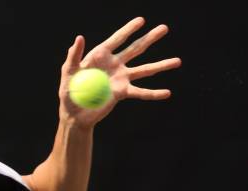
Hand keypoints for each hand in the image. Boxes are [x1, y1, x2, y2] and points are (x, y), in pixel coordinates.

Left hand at [59, 17, 180, 128]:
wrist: (75, 113)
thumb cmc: (68, 91)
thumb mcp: (68, 72)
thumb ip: (73, 56)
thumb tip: (79, 38)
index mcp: (100, 55)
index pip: (117, 39)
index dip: (129, 29)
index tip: (141, 20)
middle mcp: (115, 64)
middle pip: (136, 49)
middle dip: (150, 38)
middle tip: (165, 28)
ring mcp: (121, 78)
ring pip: (144, 69)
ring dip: (161, 65)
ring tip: (178, 61)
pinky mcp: (123, 93)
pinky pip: (141, 92)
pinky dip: (154, 93)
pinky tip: (167, 93)